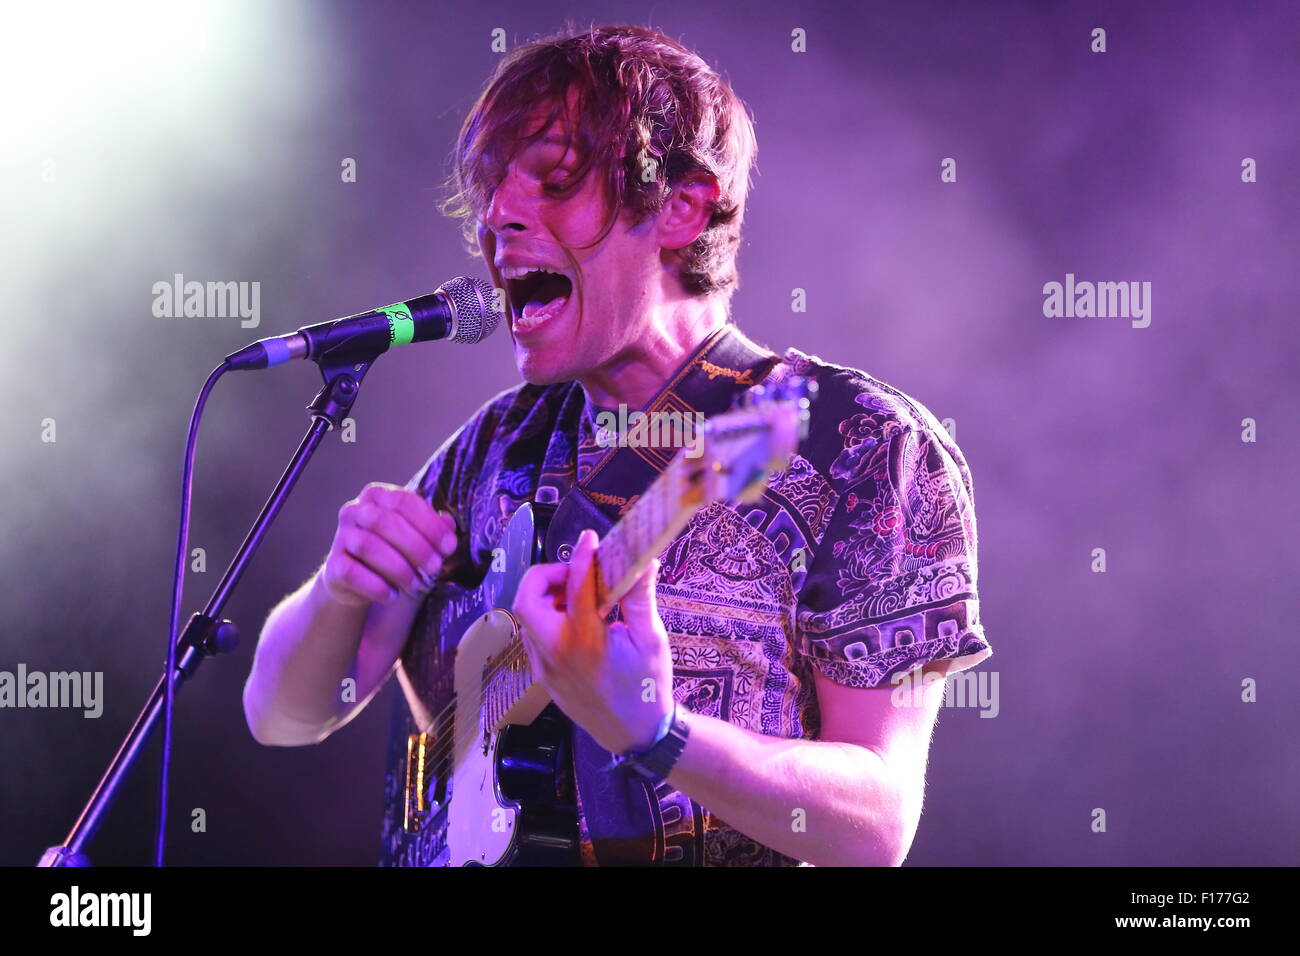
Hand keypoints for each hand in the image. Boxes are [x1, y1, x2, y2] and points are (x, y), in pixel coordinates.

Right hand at [320, 482, 458, 606]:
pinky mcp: (332, 566)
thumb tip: (448, 525)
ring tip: (417, 585)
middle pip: (384, 522)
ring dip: (399, 568)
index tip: (449, 547)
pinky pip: (352, 573)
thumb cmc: (395, 551)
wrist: (358, 580)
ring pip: (368, 547)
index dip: (429, 524)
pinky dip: (376, 586)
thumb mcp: (418, 538)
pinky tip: (393, 595)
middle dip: (416, 547)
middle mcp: (355, 511)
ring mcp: (341, 537)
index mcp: (378, 496)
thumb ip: (434, 529)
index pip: (404, 501)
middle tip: (435, 569)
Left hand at [511, 529, 673, 754]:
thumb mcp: (650, 639)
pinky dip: (548, 618)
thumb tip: (642, 559)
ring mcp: (544, 667)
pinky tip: (576, 621)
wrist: (636, 735)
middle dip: (547, 576)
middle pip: (527, 599)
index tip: (591, 539)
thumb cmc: (648, 687)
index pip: (576, 587)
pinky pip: (533, 636)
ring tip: (580, 597)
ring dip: (546, 597)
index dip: (582, 556)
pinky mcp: (543, 676)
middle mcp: (556, 654)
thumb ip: (639, 596)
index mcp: (586, 643)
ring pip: (526, 617)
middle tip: (577, 575)